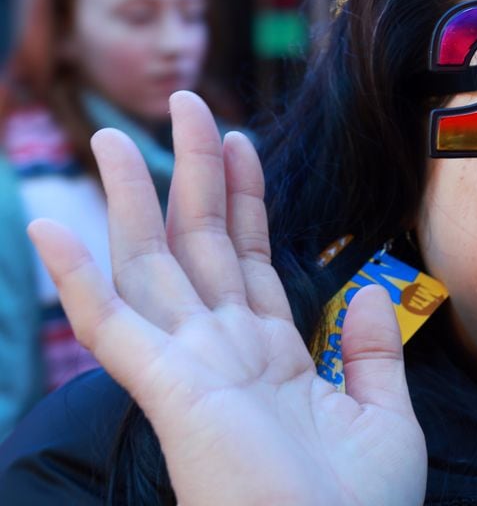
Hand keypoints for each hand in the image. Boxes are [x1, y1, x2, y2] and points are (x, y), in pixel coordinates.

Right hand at [29, 91, 425, 505]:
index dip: (243, 197)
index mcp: (271, 356)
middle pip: (200, 243)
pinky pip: (111, 326)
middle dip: (190, 170)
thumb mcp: (383, 417)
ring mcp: (192, 369)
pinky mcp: (170, 392)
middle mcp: (224, 352)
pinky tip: (51, 223)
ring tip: (109, 136)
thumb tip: (374, 287)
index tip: (239, 140)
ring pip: (152, 265)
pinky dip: (77, 276)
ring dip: (130, 199)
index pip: (248, 258)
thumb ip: (373, 350)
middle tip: (184, 99)